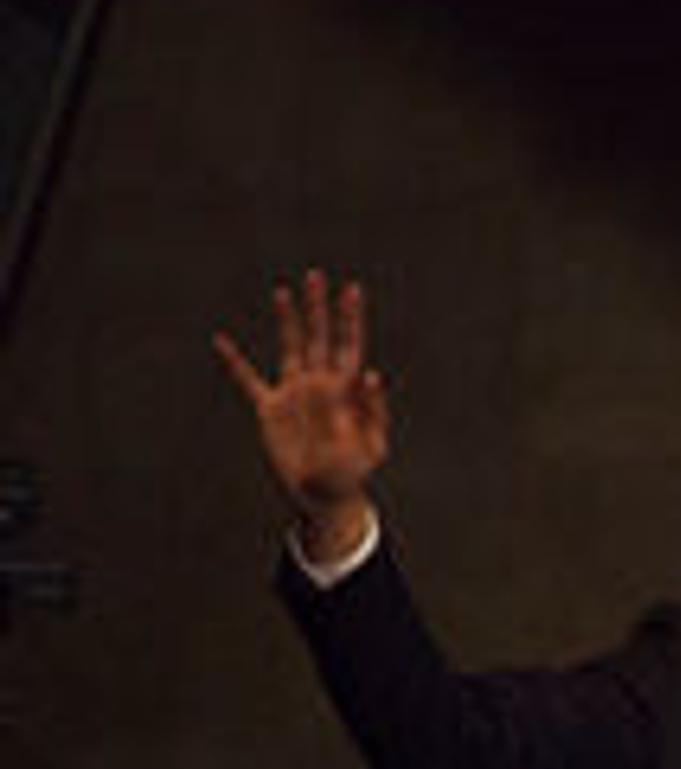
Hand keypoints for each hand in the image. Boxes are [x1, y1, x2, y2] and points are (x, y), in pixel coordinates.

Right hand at [214, 269, 390, 561]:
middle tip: (315, 275)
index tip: (352, 289)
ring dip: (286, 320)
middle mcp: (321, 383)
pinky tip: (221, 340)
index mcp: (347, 389)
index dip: (352, 318)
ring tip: (283, 291)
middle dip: (318, 307)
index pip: (350, 344)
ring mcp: (296, 393)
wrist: (324, 493)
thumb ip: (372, 411)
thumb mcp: (371, 446)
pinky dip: (235, 361)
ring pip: (290, 347)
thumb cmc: (353, 472)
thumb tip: (372, 374)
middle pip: (319, 335)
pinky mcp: (270, 409)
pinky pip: (249, 380)